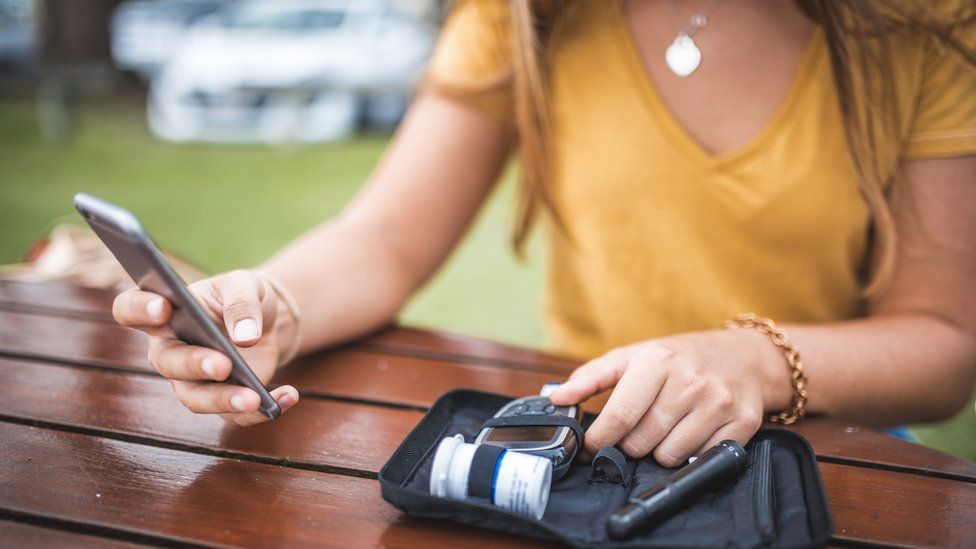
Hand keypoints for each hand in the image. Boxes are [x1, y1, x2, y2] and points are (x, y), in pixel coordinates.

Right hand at [112, 269, 299, 425]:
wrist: (268, 320)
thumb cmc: (242, 297)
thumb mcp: (246, 285)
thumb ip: (242, 303)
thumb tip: (245, 336)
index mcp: (164, 311)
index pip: (131, 309)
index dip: (139, 310)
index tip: (163, 308)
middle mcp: (170, 349)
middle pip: (167, 363)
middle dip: (194, 365)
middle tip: (222, 364)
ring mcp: (192, 380)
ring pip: (195, 398)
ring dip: (224, 400)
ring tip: (254, 399)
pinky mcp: (221, 400)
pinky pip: (235, 415)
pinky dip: (262, 411)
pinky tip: (288, 396)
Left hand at [550, 329, 787, 466]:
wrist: (744, 357)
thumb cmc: (679, 358)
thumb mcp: (633, 356)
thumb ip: (591, 377)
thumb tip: (558, 398)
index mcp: (658, 361)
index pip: (619, 417)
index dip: (600, 440)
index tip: (593, 447)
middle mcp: (690, 381)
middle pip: (642, 442)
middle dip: (631, 444)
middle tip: (636, 431)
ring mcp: (718, 402)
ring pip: (670, 455)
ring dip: (660, 451)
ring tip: (666, 428)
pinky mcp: (742, 422)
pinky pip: (701, 459)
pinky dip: (691, 454)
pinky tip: (692, 433)